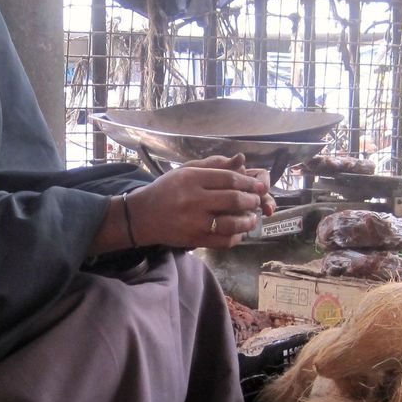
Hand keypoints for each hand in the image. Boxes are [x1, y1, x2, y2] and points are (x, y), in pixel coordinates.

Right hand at [126, 154, 271, 249]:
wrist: (143, 216)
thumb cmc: (167, 190)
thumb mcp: (185, 170)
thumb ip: (213, 165)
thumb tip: (241, 161)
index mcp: (191, 179)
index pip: (228, 179)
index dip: (248, 183)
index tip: (258, 186)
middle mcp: (193, 200)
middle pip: (233, 199)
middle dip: (251, 200)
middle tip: (257, 201)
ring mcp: (193, 222)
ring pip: (231, 223)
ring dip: (248, 221)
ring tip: (252, 218)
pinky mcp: (194, 240)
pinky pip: (223, 240)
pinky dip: (236, 237)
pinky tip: (239, 232)